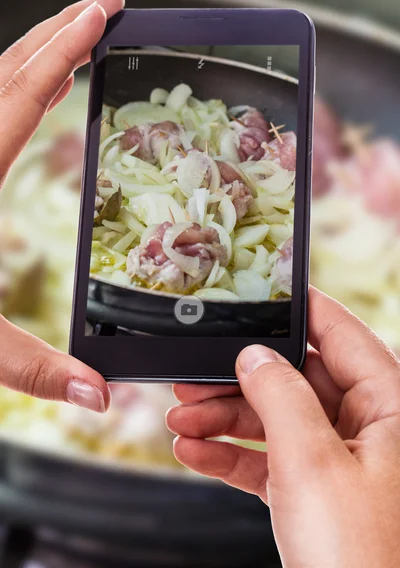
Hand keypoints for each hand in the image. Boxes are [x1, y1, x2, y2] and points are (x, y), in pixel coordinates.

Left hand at [0, 0, 124, 411]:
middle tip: (104, 3)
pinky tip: (31, 91)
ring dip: (36, 52)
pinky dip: (12, 86)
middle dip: (61, 28)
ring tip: (77, 37)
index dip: (71, 46)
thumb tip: (101, 396)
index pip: (26, 91)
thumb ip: (36, 369)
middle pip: (9, 67)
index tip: (104, 11)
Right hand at [167, 287, 399, 567]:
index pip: (340, 335)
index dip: (299, 310)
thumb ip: (280, 395)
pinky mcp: (316, 492)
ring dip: (224, 419)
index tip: (259, 295)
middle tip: (193, 378)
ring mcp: (340, 461)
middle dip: (239, 380)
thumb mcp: (311, 461)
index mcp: (388, 406)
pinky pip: (269, 459)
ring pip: (276, 419)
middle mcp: (367, 428)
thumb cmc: (359, 558)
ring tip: (180, 419)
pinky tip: (194, 452)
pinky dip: (231, 455)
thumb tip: (255, 354)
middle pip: (296, 379)